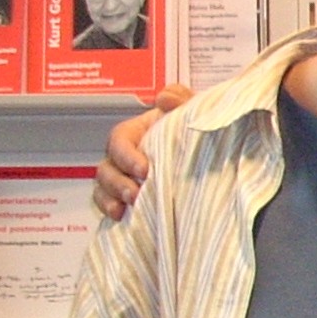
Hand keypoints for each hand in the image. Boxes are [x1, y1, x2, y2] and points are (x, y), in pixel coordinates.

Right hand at [94, 87, 189, 218]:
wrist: (212, 156)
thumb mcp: (192, 111)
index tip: (144, 170)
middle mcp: (127, 155)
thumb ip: (181, 100)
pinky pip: (108, 204)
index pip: (120, 139)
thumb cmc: (196, 131)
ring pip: (103, 186)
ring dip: (111, 197)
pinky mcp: (129, 198)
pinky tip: (121, 218)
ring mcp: (125, 177)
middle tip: (135, 194)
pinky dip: (109, 210)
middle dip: (118, 182)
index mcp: (138, 132)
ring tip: (128, 207)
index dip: (126, 155)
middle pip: (107, 167)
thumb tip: (165, 99)